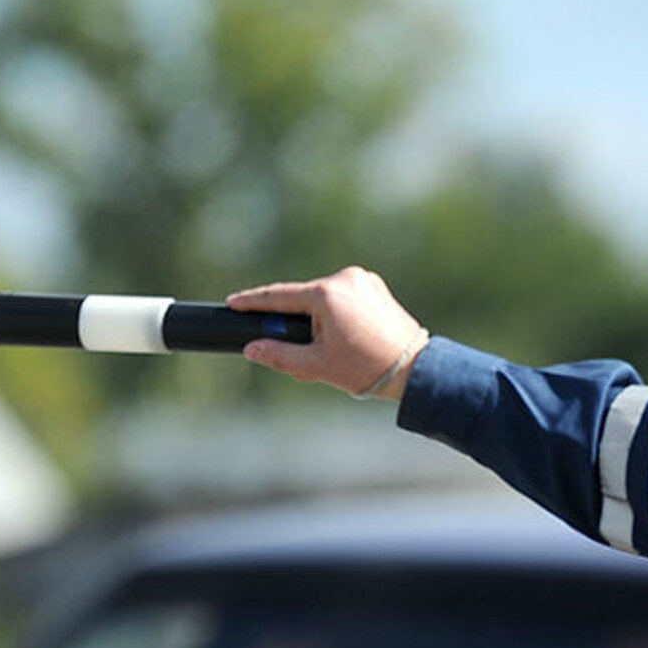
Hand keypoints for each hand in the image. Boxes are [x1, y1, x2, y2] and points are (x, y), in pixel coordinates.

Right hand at [227, 266, 428, 399]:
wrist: (414, 369)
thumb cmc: (366, 368)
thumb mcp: (316, 366)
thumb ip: (279, 356)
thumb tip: (251, 349)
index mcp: (328, 294)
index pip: (280, 296)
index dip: (253, 302)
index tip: (233, 303)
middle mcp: (345, 278)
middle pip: (304, 299)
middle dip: (295, 322)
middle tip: (297, 350)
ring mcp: (363, 280)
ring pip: (325, 299)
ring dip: (318, 320)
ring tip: (333, 352)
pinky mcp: (376, 287)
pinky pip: (344, 298)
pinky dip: (336, 315)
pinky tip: (346, 340)